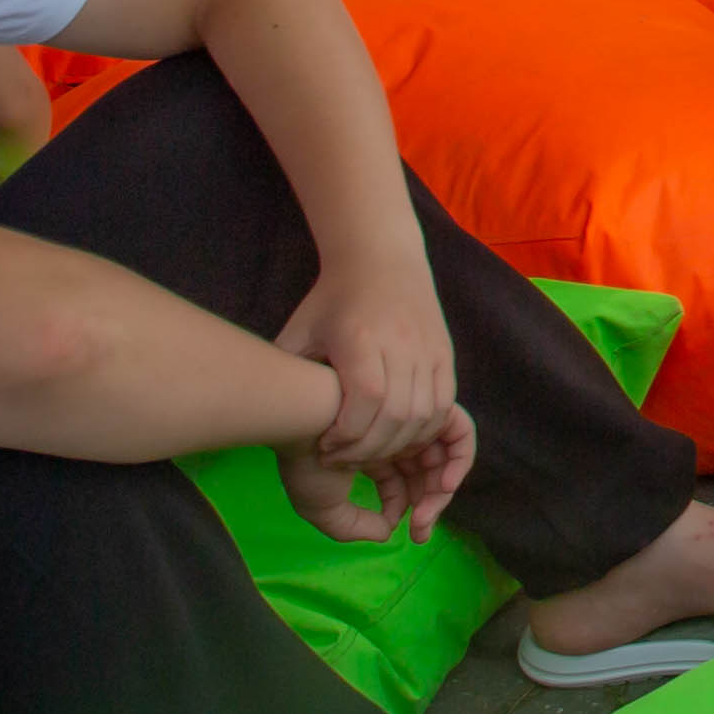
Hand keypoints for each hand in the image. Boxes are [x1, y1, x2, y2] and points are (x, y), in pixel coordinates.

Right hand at [281, 405, 475, 547]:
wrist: (306, 419)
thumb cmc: (307, 462)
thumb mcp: (325, 509)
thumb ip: (354, 527)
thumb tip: (388, 531)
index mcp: (372, 456)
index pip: (402, 488)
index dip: (410, 513)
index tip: (412, 536)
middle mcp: (392, 439)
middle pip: (425, 474)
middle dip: (429, 505)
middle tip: (421, 530)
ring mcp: (410, 422)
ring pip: (442, 458)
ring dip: (442, 489)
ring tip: (428, 513)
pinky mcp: (428, 405)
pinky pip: (458, 431)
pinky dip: (460, 457)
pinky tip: (444, 485)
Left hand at [282, 251, 462, 470]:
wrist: (380, 256)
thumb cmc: (332, 299)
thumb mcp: (299, 331)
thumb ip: (288, 375)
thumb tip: (270, 420)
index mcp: (361, 337)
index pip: (367, 398)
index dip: (348, 434)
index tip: (325, 446)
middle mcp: (402, 343)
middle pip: (397, 414)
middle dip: (368, 449)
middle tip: (342, 457)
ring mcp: (428, 348)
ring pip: (424, 414)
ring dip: (396, 445)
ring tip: (367, 451)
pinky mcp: (444, 353)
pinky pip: (444, 404)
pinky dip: (423, 431)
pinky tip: (397, 437)